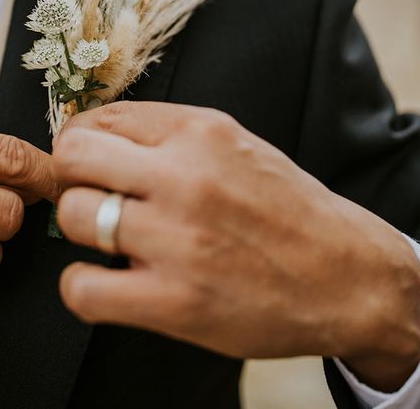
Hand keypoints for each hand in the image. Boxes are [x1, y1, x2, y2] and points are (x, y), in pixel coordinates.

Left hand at [53, 102, 419, 391]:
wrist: (347, 276)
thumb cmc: (285, 207)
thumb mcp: (235, 144)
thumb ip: (169, 135)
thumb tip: (97, 135)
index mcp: (199, 132)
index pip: (98, 118)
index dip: (82, 142)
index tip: (89, 162)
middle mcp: (186, 177)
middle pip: (73, 157)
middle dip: (71, 177)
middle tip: (91, 196)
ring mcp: (178, 239)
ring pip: (73, 216)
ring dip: (82, 230)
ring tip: (110, 240)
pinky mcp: (176, 301)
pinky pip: (82, 288)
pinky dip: (83, 286)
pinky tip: (109, 281)